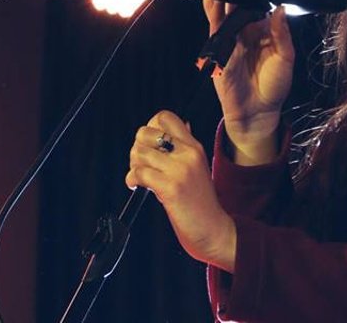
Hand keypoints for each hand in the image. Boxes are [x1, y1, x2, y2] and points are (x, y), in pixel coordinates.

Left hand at [125, 110, 235, 270]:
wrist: (214, 229)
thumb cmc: (201, 203)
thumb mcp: (197, 167)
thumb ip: (184, 148)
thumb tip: (175, 126)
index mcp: (194, 146)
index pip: (165, 117)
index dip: (149, 127)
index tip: (148, 145)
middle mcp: (188, 153)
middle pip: (145, 132)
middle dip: (136, 148)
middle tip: (141, 164)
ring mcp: (180, 170)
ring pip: (140, 152)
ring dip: (133, 165)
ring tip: (139, 177)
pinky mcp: (171, 187)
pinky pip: (139, 173)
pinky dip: (132, 179)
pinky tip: (136, 186)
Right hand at [204, 0, 294, 162]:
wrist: (258, 113)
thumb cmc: (273, 88)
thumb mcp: (285, 59)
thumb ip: (281, 35)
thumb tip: (280, 9)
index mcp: (261, 30)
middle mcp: (244, 30)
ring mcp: (229, 38)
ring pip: (221, 7)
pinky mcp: (219, 49)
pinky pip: (214, 26)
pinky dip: (213, 10)